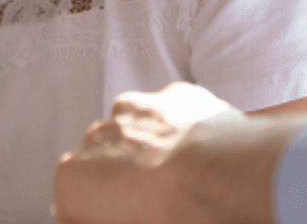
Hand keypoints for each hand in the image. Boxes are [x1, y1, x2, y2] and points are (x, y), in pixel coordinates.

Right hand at [55, 82, 278, 223]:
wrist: (237, 178)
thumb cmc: (186, 212)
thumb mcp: (129, 223)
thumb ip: (109, 214)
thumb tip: (121, 210)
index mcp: (76, 178)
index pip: (69, 207)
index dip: (89, 217)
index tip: (106, 219)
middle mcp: (97, 137)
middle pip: (99, 166)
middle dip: (117, 186)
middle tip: (148, 209)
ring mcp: (134, 111)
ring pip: (131, 134)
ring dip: (145, 155)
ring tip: (178, 183)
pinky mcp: (173, 97)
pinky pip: (166, 117)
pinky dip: (177, 134)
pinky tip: (198, 159)